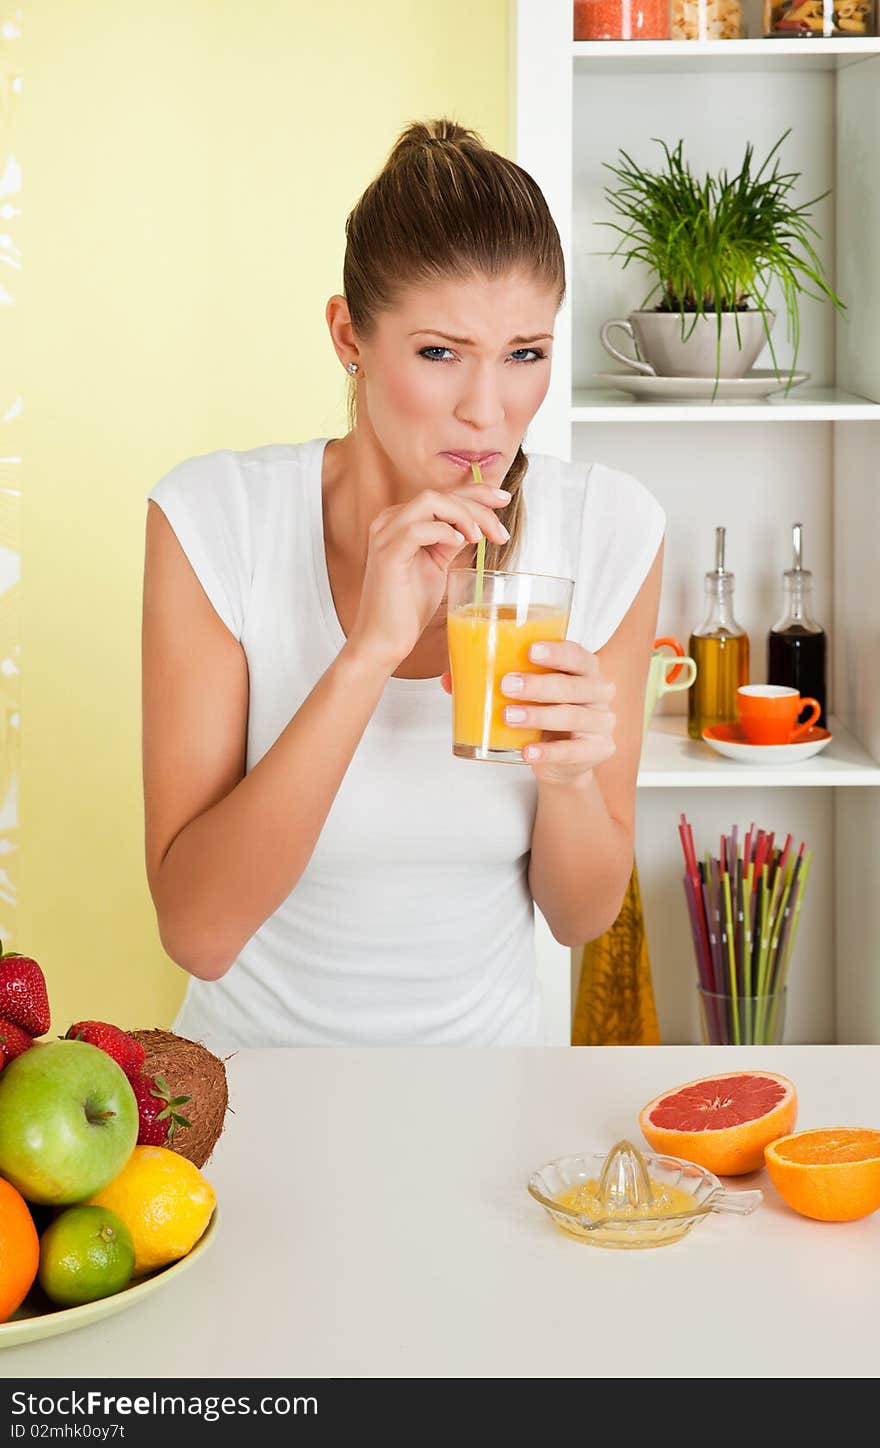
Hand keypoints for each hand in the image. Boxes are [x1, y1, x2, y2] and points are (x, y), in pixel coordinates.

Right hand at [347, 482, 510, 672]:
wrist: (385, 640)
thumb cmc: (408, 607)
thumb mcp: (437, 564)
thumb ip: (450, 540)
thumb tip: (477, 525)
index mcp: (401, 520)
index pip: (443, 494)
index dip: (476, 492)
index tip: (504, 499)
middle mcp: (389, 521)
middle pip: (440, 495)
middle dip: (478, 506)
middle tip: (500, 533)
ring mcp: (385, 535)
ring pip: (430, 502)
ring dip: (463, 515)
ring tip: (480, 538)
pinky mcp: (387, 554)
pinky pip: (417, 529)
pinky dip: (444, 532)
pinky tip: (460, 543)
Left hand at [440, 640, 615, 784]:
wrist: (564, 758)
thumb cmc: (544, 711)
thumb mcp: (526, 693)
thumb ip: (491, 680)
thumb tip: (448, 679)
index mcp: (585, 668)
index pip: (577, 654)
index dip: (556, 651)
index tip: (529, 650)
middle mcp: (599, 692)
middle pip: (573, 686)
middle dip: (538, 685)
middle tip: (506, 685)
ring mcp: (602, 722)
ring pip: (572, 716)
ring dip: (538, 716)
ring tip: (508, 716)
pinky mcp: (598, 750)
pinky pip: (572, 751)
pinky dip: (548, 752)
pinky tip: (527, 752)